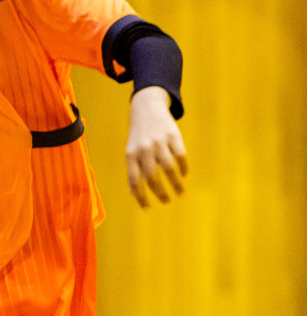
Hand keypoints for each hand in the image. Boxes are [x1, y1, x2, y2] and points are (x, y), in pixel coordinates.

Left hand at [126, 86, 188, 207]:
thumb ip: (133, 169)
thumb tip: (134, 193)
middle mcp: (144, 149)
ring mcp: (159, 142)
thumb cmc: (138, 135)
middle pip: (153, 177)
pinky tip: (184, 175)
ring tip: (180, 192)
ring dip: (176, 184)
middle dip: (161, 193)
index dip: (141, 196)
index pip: (134, 180)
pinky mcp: (173, 136)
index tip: (148, 208)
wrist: (146, 107)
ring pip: (169, 169)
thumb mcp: (131, 149)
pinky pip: (181, 156)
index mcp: (130, 154)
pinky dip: (183, 168)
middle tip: (167, 201)